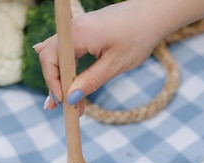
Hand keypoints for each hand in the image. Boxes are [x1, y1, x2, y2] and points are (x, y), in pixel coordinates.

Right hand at [34, 2, 161, 112]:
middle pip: (51, 57)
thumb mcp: (115, 64)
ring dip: (62, 77)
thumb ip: (91, 81)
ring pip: (59, 55)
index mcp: (78, 34)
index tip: (63, 102)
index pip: (50, 59)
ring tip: (68, 100)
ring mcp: (78, 27)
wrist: (153, 14)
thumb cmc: (137, 36)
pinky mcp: (85, 29)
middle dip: (54, 83)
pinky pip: (68, 50)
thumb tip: (71, 98)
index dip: (53, 83)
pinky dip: (68, 67)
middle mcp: (73, 28)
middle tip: (60, 107)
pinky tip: (63, 78)